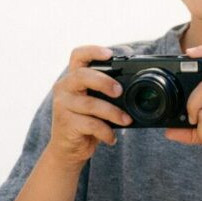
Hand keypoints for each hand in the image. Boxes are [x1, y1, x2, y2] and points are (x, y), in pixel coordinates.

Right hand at [46, 45, 131, 170]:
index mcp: (73, 77)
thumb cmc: (87, 120)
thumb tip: (138, 85)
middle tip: (120, 91)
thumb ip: (108, 90)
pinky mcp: (66, 123)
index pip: (78, 55)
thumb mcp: (96, 101)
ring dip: (114, 113)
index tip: (110, 54)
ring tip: (127, 120)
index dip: (93, 51)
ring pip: (91, 104)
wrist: (69, 149)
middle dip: (105, 81)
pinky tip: (112, 137)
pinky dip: (106, 131)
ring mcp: (63, 105)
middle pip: (82, 75)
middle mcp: (64, 88)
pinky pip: (91, 124)